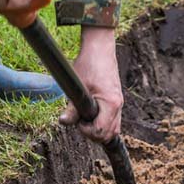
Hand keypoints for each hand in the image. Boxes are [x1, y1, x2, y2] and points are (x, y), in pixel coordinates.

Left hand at [59, 27, 122, 142]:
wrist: (100, 48)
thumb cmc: (89, 64)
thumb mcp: (78, 87)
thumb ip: (72, 107)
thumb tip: (63, 121)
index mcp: (111, 103)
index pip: (101, 131)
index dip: (87, 131)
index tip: (77, 121)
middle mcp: (118, 106)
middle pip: (109, 134)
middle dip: (93, 133)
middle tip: (80, 122)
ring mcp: (119, 103)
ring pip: (113, 129)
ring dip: (99, 130)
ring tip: (85, 120)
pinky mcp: (116, 100)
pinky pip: (113, 121)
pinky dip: (103, 124)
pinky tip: (91, 117)